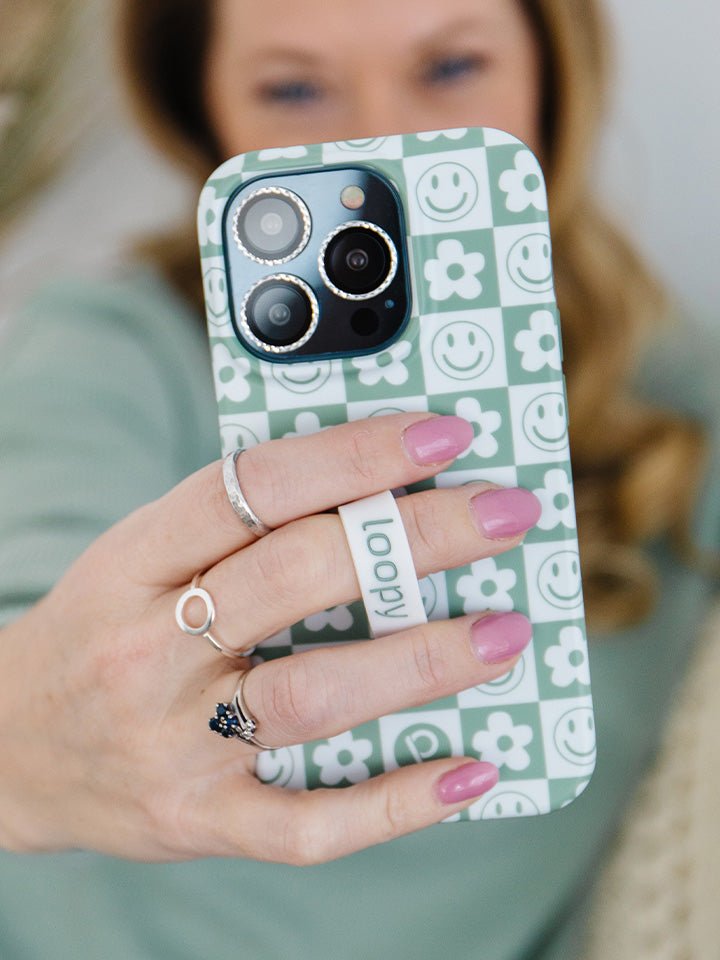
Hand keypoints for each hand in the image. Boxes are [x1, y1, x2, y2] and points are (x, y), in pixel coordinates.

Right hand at [0, 413, 538, 863]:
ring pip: (314, 697)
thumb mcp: (139, 557)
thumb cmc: (101, 632)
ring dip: (424, 661)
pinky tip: (472, 769)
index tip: (442, 434)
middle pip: (297, 578)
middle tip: (505, 513)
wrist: (8, 746)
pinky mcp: (200, 822)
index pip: (252, 487)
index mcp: (134, 563)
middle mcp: (149, 650)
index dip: (354, 453)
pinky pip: (306, 824)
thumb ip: (236, 526)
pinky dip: (398, 802)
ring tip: (506, 631)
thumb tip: (376, 490)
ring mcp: (174, 745)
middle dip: (417, 539)